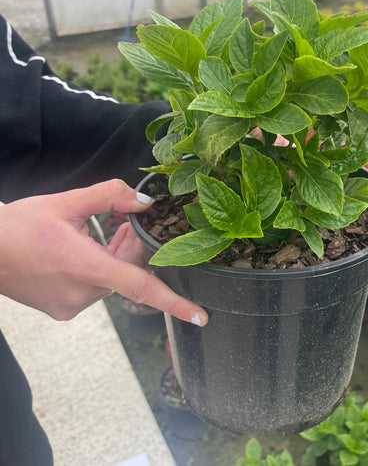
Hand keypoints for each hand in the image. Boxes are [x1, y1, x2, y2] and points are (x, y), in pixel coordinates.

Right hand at [0, 179, 207, 325]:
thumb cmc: (21, 226)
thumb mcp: (68, 202)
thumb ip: (110, 196)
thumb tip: (144, 202)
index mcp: (85, 267)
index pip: (140, 287)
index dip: (174, 302)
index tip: (200, 317)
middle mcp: (80, 293)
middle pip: (127, 272)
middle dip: (133, 247)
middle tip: (126, 221)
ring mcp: (70, 305)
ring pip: (111, 280)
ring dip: (116, 257)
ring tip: (110, 228)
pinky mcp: (62, 309)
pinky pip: (94, 288)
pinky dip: (100, 269)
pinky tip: (89, 247)